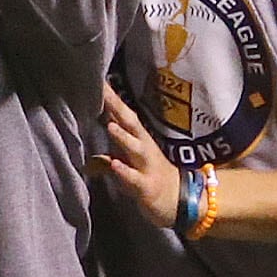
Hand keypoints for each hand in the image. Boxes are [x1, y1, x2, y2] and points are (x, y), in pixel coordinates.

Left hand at [96, 86, 182, 228]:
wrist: (179, 199)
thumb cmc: (148, 171)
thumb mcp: (130, 150)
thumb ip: (116, 132)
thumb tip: (99, 113)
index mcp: (137, 136)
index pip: (122, 112)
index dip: (110, 95)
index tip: (96, 77)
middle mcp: (143, 146)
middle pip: (130, 123)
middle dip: (116, 106)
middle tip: (102, 89)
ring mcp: (146, 165)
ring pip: (135, 149)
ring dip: (123, 137)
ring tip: (110, 126)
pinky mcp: (147, 186)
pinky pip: (135, 179)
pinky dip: (125, 171)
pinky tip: (115, 164)